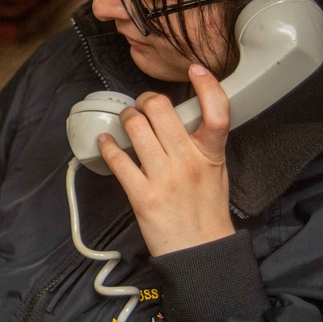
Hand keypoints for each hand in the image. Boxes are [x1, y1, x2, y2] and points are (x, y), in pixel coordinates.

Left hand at [96, 64, 233, 255]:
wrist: (200, 252)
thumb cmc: (206, 210)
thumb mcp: (216, 171)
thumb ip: (202, 144)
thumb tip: (181, 118)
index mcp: (211, 153)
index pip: (217, 111)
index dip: (207, 85)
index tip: (196, 69)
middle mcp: (188, 161)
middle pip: (161, 110)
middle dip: (145, 101)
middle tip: (142, 106)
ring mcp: (164, 177)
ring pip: (136, 127)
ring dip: (126, 118)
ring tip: (126, 121)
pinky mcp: (143, 195)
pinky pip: (118, 160)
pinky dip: (108, 146)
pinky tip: (105, 142)